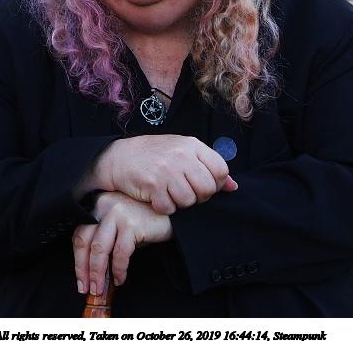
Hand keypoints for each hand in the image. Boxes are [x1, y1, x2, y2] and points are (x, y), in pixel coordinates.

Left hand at [72, 192, 171, 292]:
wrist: (171, 214)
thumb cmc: (144, 221)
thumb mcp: (119, 226)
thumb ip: (104, 240)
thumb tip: (92, 269)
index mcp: (97, 205)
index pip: (79, 234)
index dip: (78, 260)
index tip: (81, 278)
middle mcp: (104, 205)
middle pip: (84, 241)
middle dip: (83, 269)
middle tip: (86, 288)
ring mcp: (117, 213)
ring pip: (99, 249)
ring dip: (98, 273)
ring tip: (100, 288)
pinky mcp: (131, 224)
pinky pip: (120, 253)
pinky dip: (119, 269)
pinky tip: (120, 278)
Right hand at [79, 134, 237, 213]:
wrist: (119, 157)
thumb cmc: (154, 155)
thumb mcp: (182, 152)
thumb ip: (208, 167)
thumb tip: (233, 187)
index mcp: (192, 145)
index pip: (220, 170)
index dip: (214, 183)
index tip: (201, 184)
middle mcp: (181, 155)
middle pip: (207, 188)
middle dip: (198, 196)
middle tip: (185, 192)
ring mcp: (167, 170)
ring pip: (189, 201)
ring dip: (180, 203)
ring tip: (169, 193)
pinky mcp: (153, 184)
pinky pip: (169, 207)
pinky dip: (164, 207)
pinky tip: (157, 197)